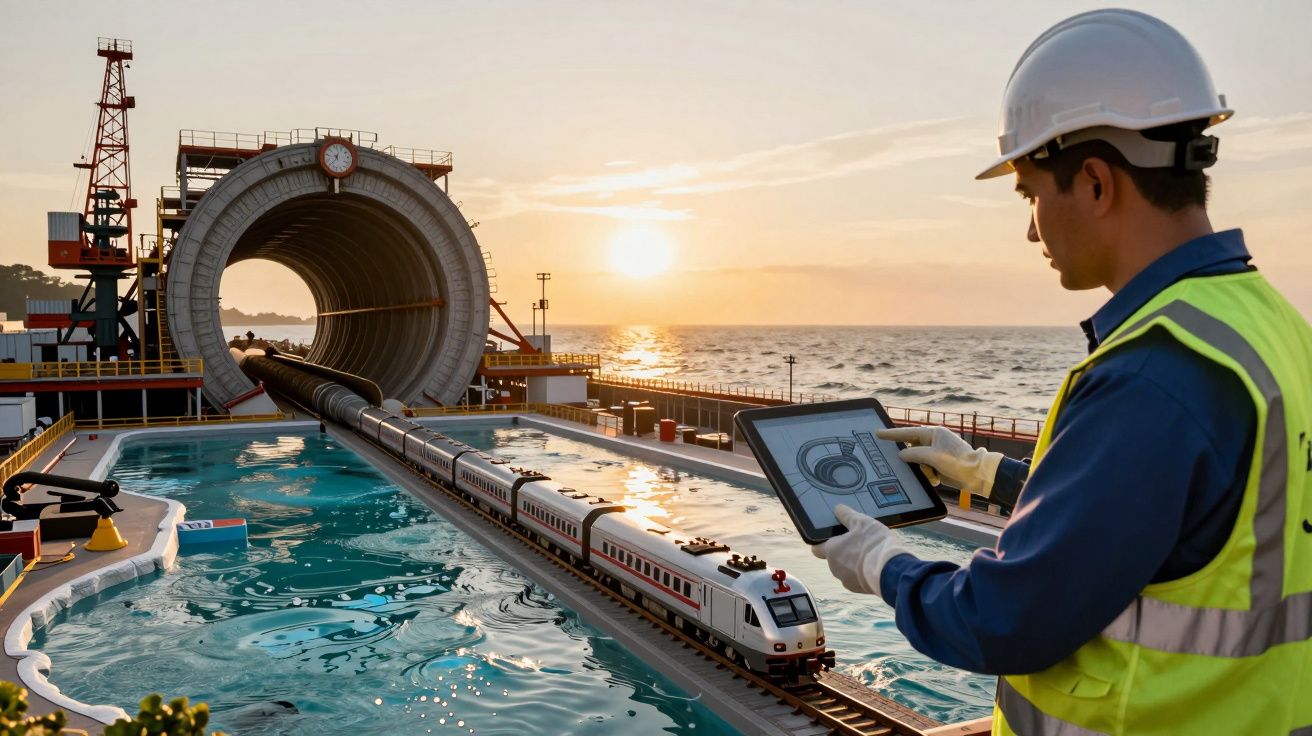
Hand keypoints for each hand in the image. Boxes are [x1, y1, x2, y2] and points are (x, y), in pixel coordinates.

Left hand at [812, 504, 910, 597]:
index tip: (829, 538)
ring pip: (846, 569)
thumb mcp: (862, 522)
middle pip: (834, 558)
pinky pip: (857, 579)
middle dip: (844, 551)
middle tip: (858, 542)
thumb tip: (838, 509)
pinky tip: (874, 565)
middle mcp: (834, 567)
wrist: (890, 571)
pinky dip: (862, 573)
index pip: (816, 548)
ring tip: (869, 553)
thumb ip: (847, 515)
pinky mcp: (859, 589)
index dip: (821, 543)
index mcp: (832, 550)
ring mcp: (846, 580)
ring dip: (853, 563)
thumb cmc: (874, 544)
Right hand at [876, 426, 1003, 497]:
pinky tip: (937, 479)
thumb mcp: (933, 456)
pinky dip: (929, 475)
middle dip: (912, 460)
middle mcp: (933, 441)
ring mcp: (936, 453)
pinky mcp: (938, 464)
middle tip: (912, 464)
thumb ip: (914, 454)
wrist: (976, 476)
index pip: (907, 432)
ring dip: (923, 470)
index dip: (891, 434)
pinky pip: (925, 469)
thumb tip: (901, 455)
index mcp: (933, 433)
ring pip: (918, 461)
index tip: (877, 433)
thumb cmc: (958, 462)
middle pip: (912, 449)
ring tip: (933, 475)